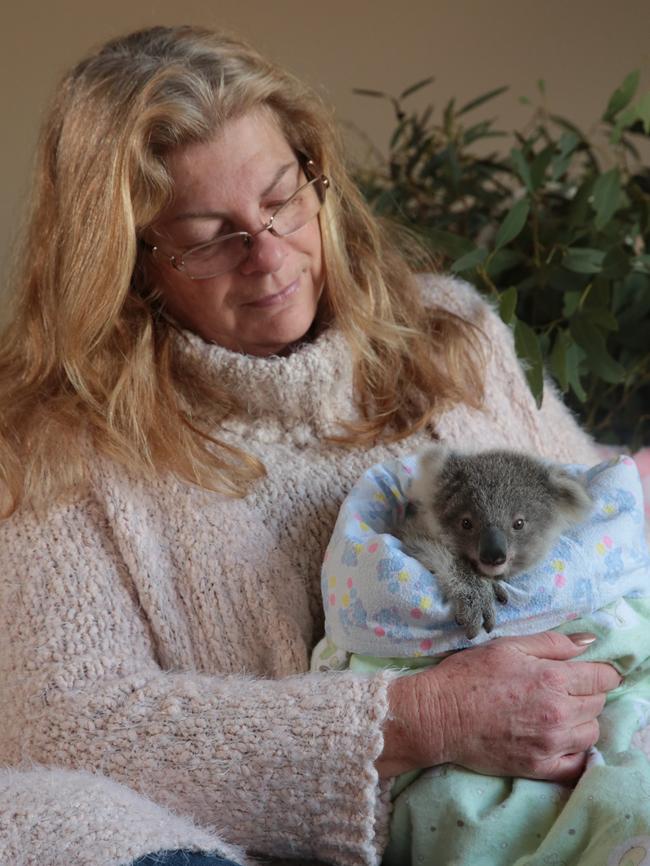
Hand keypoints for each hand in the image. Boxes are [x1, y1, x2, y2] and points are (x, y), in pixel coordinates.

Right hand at [376, 630, 620, 781]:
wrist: (439, 715)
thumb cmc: (469, 675)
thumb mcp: (509, 646)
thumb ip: (553, 643)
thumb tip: (589, 642)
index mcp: (552, 678)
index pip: (602, 678)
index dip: (600, 672)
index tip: (591, 672)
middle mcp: (558, 713)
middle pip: (598, 704)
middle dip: (587, 693)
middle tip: (564, 688)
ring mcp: (550, 743)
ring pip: (591, 733)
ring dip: (582, 721)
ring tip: (558, 712)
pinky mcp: (540, 767)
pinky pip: (577, 765)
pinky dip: (575, 752)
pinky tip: (559, 740)